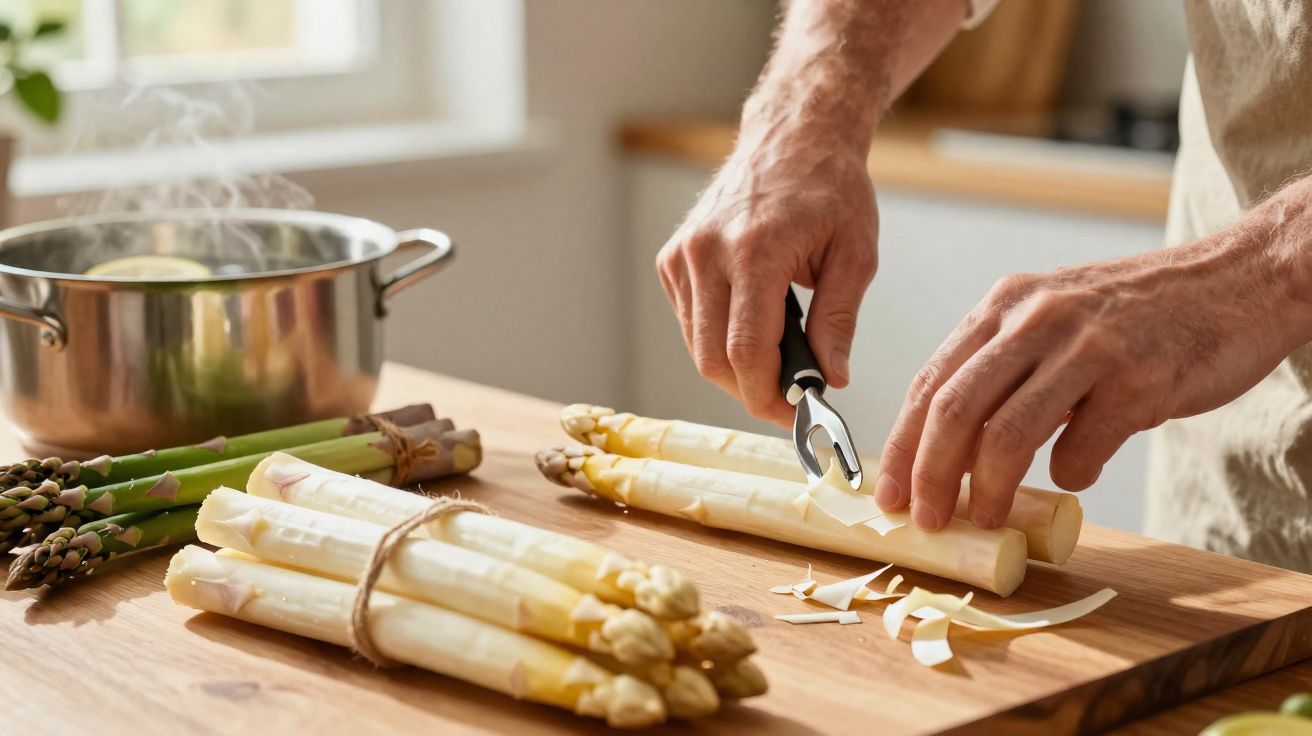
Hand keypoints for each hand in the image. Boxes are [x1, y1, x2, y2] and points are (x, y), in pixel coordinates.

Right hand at [656, 123, 877, 424]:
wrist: (792, 137)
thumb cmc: (830, 189)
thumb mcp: (855, 253)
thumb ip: (839, 321)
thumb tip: (831, 380)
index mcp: (755, 249)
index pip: (746, 351)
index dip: (768, 396)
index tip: (795, 415)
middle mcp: (707, 252)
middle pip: (712, 359)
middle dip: (750, 391)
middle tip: (789, 401)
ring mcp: (682, 255)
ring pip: (696, 346)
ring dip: (734, 368)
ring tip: (778, 363)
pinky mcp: (672, 259)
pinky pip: (689, 322)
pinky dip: (718, 339)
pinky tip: (753, 326)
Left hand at [875, 232, 1311, 530]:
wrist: (1238, 279)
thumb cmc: (1137, 313)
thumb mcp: (1054, 316)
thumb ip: (1004, 366)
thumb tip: (949, 447)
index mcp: (1005, 305)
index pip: (929, 381)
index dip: (901, 445)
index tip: (887, 493)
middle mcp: (1037, 319)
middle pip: (953, 410)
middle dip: (928, 476)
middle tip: (926, 520)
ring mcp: (1087, 348)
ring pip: (1006, 435)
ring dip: (988, 490)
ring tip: (986, 519)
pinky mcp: (1138, 380)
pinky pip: (1082, 450)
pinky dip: (1072, 475)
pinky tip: (1079, 472)